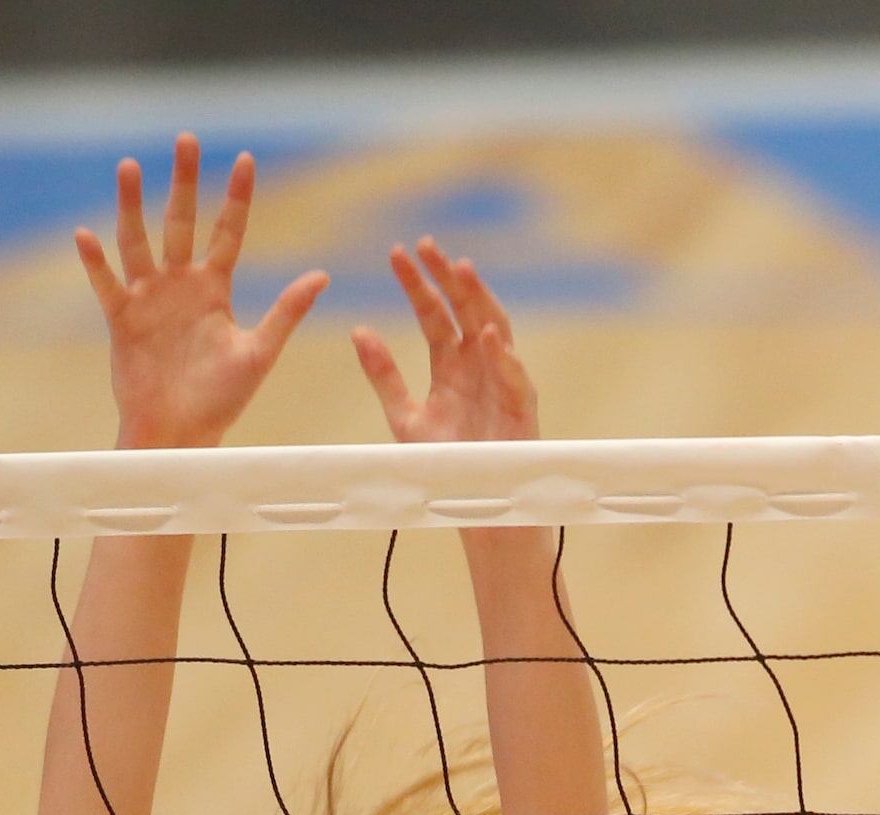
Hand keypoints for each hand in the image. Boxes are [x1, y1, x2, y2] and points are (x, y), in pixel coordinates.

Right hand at [75, 136, 325, 450]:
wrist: (182, 433)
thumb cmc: (222, 398)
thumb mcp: (260, 352)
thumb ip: (287, 311)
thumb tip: (322, 275)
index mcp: (215, 289)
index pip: (228, 232)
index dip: (236, 197)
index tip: (245, 158)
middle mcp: (180, 285)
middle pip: (181, 222)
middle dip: (184, 182)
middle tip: (185, 139)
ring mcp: (148, 299)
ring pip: (138, 241)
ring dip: (133, 205)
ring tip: (130, 166)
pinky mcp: (122, 320)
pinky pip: (107, 285)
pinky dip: (95, 262)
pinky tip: (85, 234)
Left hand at [352, 240, 538, 444]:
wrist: (472, 503)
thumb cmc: (444, 463)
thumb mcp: (403, 416)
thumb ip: (383, 375)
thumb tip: (358, 330)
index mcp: (449, 365)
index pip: (434, 314)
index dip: (417, 284)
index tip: (397, 253)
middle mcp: (478, 367)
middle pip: (464, 311)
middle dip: (447, 277)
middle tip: (426, 244)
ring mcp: (502, 383)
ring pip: (495, 330)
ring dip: (480, 300)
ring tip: (463, 270)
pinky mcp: (521, 410)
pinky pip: (515, 378)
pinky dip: (504, 357)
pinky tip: (489, 334)